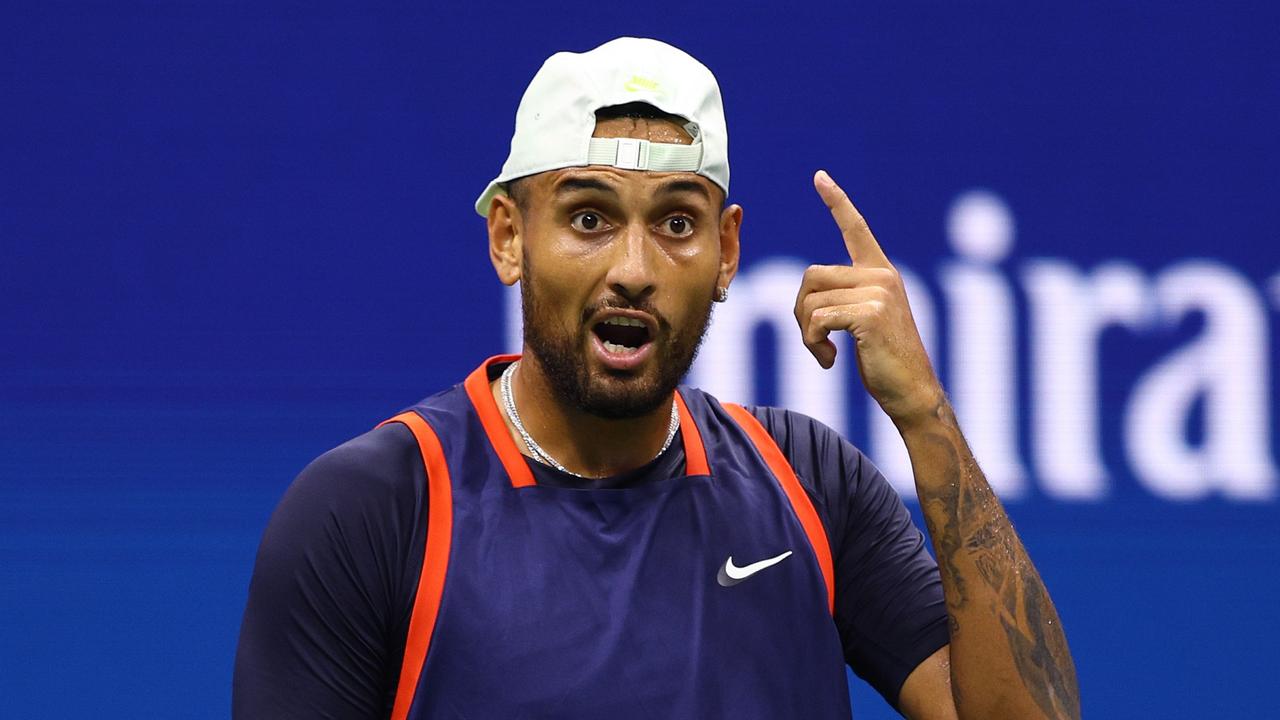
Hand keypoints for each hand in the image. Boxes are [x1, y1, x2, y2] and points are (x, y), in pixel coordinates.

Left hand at [794, 170, 942, 427]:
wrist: (912, 392)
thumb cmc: (885, 362)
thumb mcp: (865, 322)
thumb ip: (844, 298)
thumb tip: (807, 296)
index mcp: (881, 273)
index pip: (856, 228)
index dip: (837, 202)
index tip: (819, 176)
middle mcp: (882, 276)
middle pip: (810, 277)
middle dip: (800, 312)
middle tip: (814, 340)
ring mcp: (878, 293)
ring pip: (810, 301)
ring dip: (806, 334)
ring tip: (825, 353)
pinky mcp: (870, 314)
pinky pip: (817, 320)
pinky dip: (813, 344)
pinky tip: (830, 361)